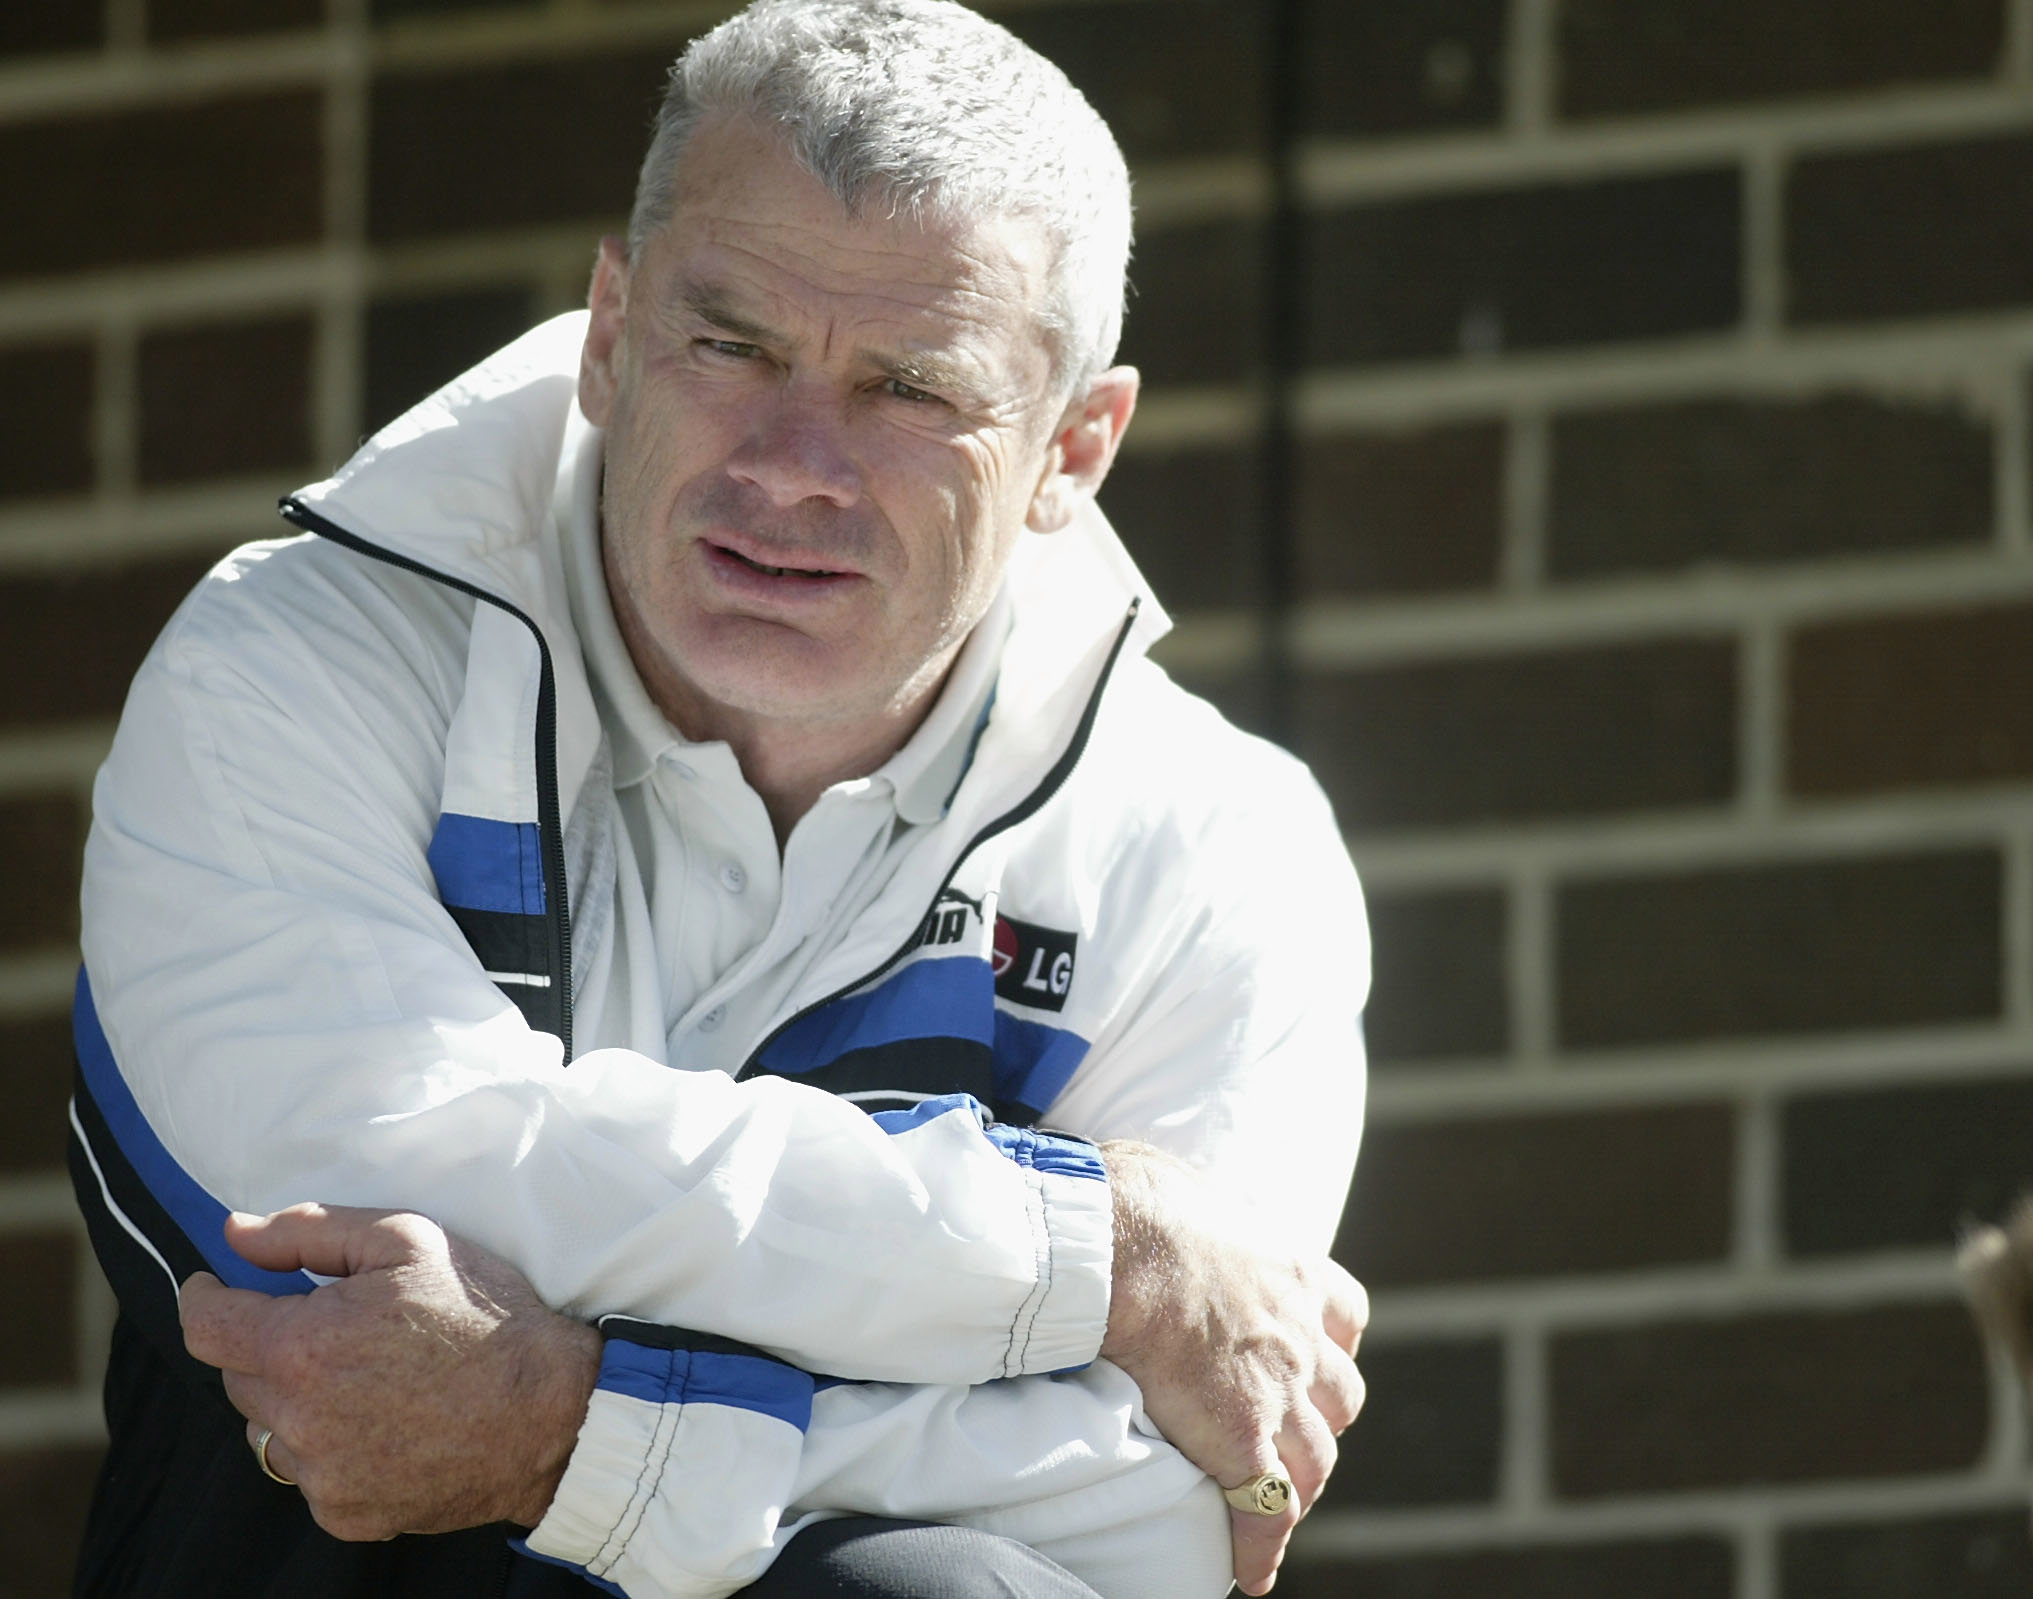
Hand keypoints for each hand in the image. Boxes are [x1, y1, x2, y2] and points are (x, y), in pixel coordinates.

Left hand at [179, 1203, 601, 1540]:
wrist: (553, 1411)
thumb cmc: (483, 1316)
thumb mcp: (408, 1240)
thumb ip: (310, 1230)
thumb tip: (235, 1233)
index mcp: (301, 1346)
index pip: (206, 1327)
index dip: (204, 1298)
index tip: (215, 1287)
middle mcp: (298, 1419)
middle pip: (239, 1378)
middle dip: (268, 1346)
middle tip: (329, 1327)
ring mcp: (321, 1476)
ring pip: (271, 1431)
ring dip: (296, 1402)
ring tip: (364, 1380)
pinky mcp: (348, 1515)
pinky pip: (311, 1477)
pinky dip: (333, 1449)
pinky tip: (387, 1423)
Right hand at [1097, 1143, 1366, 1595]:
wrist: (1114, 1249)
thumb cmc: (1131, 1203)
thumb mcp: (1181, 1184)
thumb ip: (1191, 1206)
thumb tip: (1159, 1195)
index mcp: (1290, 1269)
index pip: (1345, 1313)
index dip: (1332, 1342)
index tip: (1312, 1355)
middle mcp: (1300, 1334)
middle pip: (1341, 1396)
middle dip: (1321, 1418)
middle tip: (1288, 1435)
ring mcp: (1277, 1392)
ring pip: (1316, 1461)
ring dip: (1299, 1487)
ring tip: (1272, 1508)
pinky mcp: (1240, 1440)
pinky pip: (1267, 1511)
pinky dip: (1261, 1546)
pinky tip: (1251, 1571)